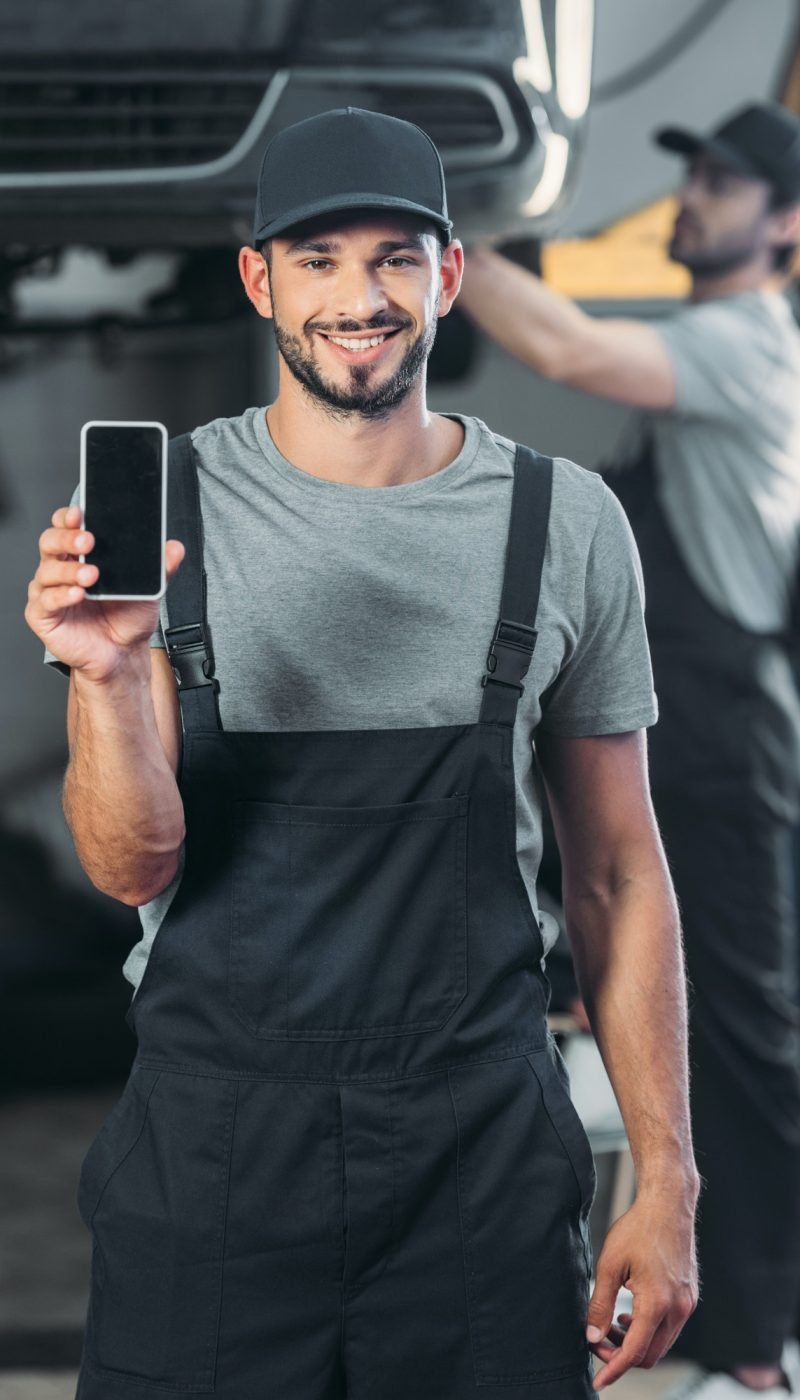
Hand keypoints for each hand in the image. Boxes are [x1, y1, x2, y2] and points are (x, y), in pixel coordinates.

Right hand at [25, 505, 184, 683]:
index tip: (81, 513)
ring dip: (69, 570)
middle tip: (87, 541)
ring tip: (91, 575)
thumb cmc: (127, 618)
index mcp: (80, 555)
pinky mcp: (43, 615)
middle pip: (50, 542)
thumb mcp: (149, 590)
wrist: (122, 653)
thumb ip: (160, 568)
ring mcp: (49, 591)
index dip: (69, 517)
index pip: (66, 526)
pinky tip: (77, 594)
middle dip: (67, 538)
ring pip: (47, 570)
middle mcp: (60, 569)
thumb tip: (175, 548)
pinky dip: (61, 595)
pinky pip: (46, 601)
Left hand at [585, 1193, 698, 1389]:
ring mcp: (687, 1304)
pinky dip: (649, 1329)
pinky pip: (669, 1327)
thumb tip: (592, 1336)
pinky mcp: (689, 1297)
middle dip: (622, 1355)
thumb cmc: (638, 1229)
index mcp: (657, 1304)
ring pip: (661, 1343)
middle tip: (598, 1341)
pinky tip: (629, 1311)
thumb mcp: (609, 1265)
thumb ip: (600, 1304)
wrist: (668, 1205)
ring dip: (635, 1342)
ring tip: (611, 1323)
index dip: (614, 1370)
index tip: (599, 1382)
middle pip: (649, 1354)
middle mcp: (677, 1310)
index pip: (634, 1352)